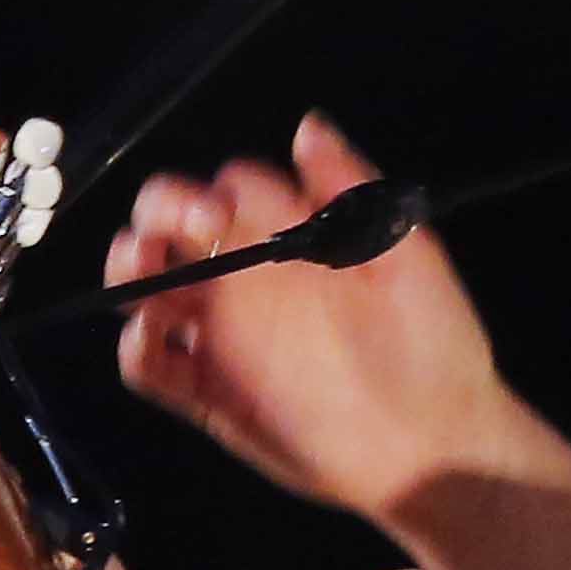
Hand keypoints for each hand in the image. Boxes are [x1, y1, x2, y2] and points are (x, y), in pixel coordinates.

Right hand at [107, 115, 518, 527]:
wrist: (437, 443)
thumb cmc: (432, 342)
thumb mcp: (404, 253)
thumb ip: (351, 189)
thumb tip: (308, 126)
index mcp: (292, 240)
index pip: (229, 192)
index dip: (212, 191)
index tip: (216, 209)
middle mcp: (250, 282)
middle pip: (176, 233)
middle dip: (155, 221)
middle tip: (163, 233)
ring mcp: (225, 338)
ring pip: (152, 292)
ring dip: (133, 273)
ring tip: (142, 274)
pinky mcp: (209, 395)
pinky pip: (151, 367)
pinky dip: (136, 348)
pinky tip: (154, 335)